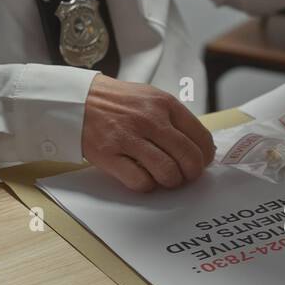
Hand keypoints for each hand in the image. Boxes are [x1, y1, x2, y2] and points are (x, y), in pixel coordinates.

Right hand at [82, 75, 215, 192]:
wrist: (78, 100)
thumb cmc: (120, 103)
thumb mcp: (152, 98)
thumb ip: (176, 120)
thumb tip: (203, 149)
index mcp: (165, 104)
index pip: (201, 137)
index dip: (205, 156)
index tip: (201, 163)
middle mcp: (149, 119)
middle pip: (188, 157)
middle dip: (192, 173)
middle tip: (186, 176)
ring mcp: (128, 137)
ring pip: (167, 172)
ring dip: (170, 181)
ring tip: (165, 178)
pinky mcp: (109, 154)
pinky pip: (140, 181)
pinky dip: (146, 185)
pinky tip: (143, 177)